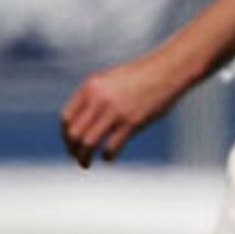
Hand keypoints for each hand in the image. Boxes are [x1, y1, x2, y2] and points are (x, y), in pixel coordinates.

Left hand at [60, 53, 179, 166]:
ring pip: (88, 143)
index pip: (66, 118)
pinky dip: (107, 157)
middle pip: (74, 133)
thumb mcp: (111, 79)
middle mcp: (99, 98)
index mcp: (91, 86)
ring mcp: (115, 110)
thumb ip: (96, 96)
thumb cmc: (142, 75)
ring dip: (84, 157)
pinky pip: (111, 147)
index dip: (66, 135)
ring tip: (86, 164)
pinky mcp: (132, 122)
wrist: (169, 69)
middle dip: (73, 150)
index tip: (72, 144)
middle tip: (79, 157)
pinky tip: (109, 158)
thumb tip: (83, 120)